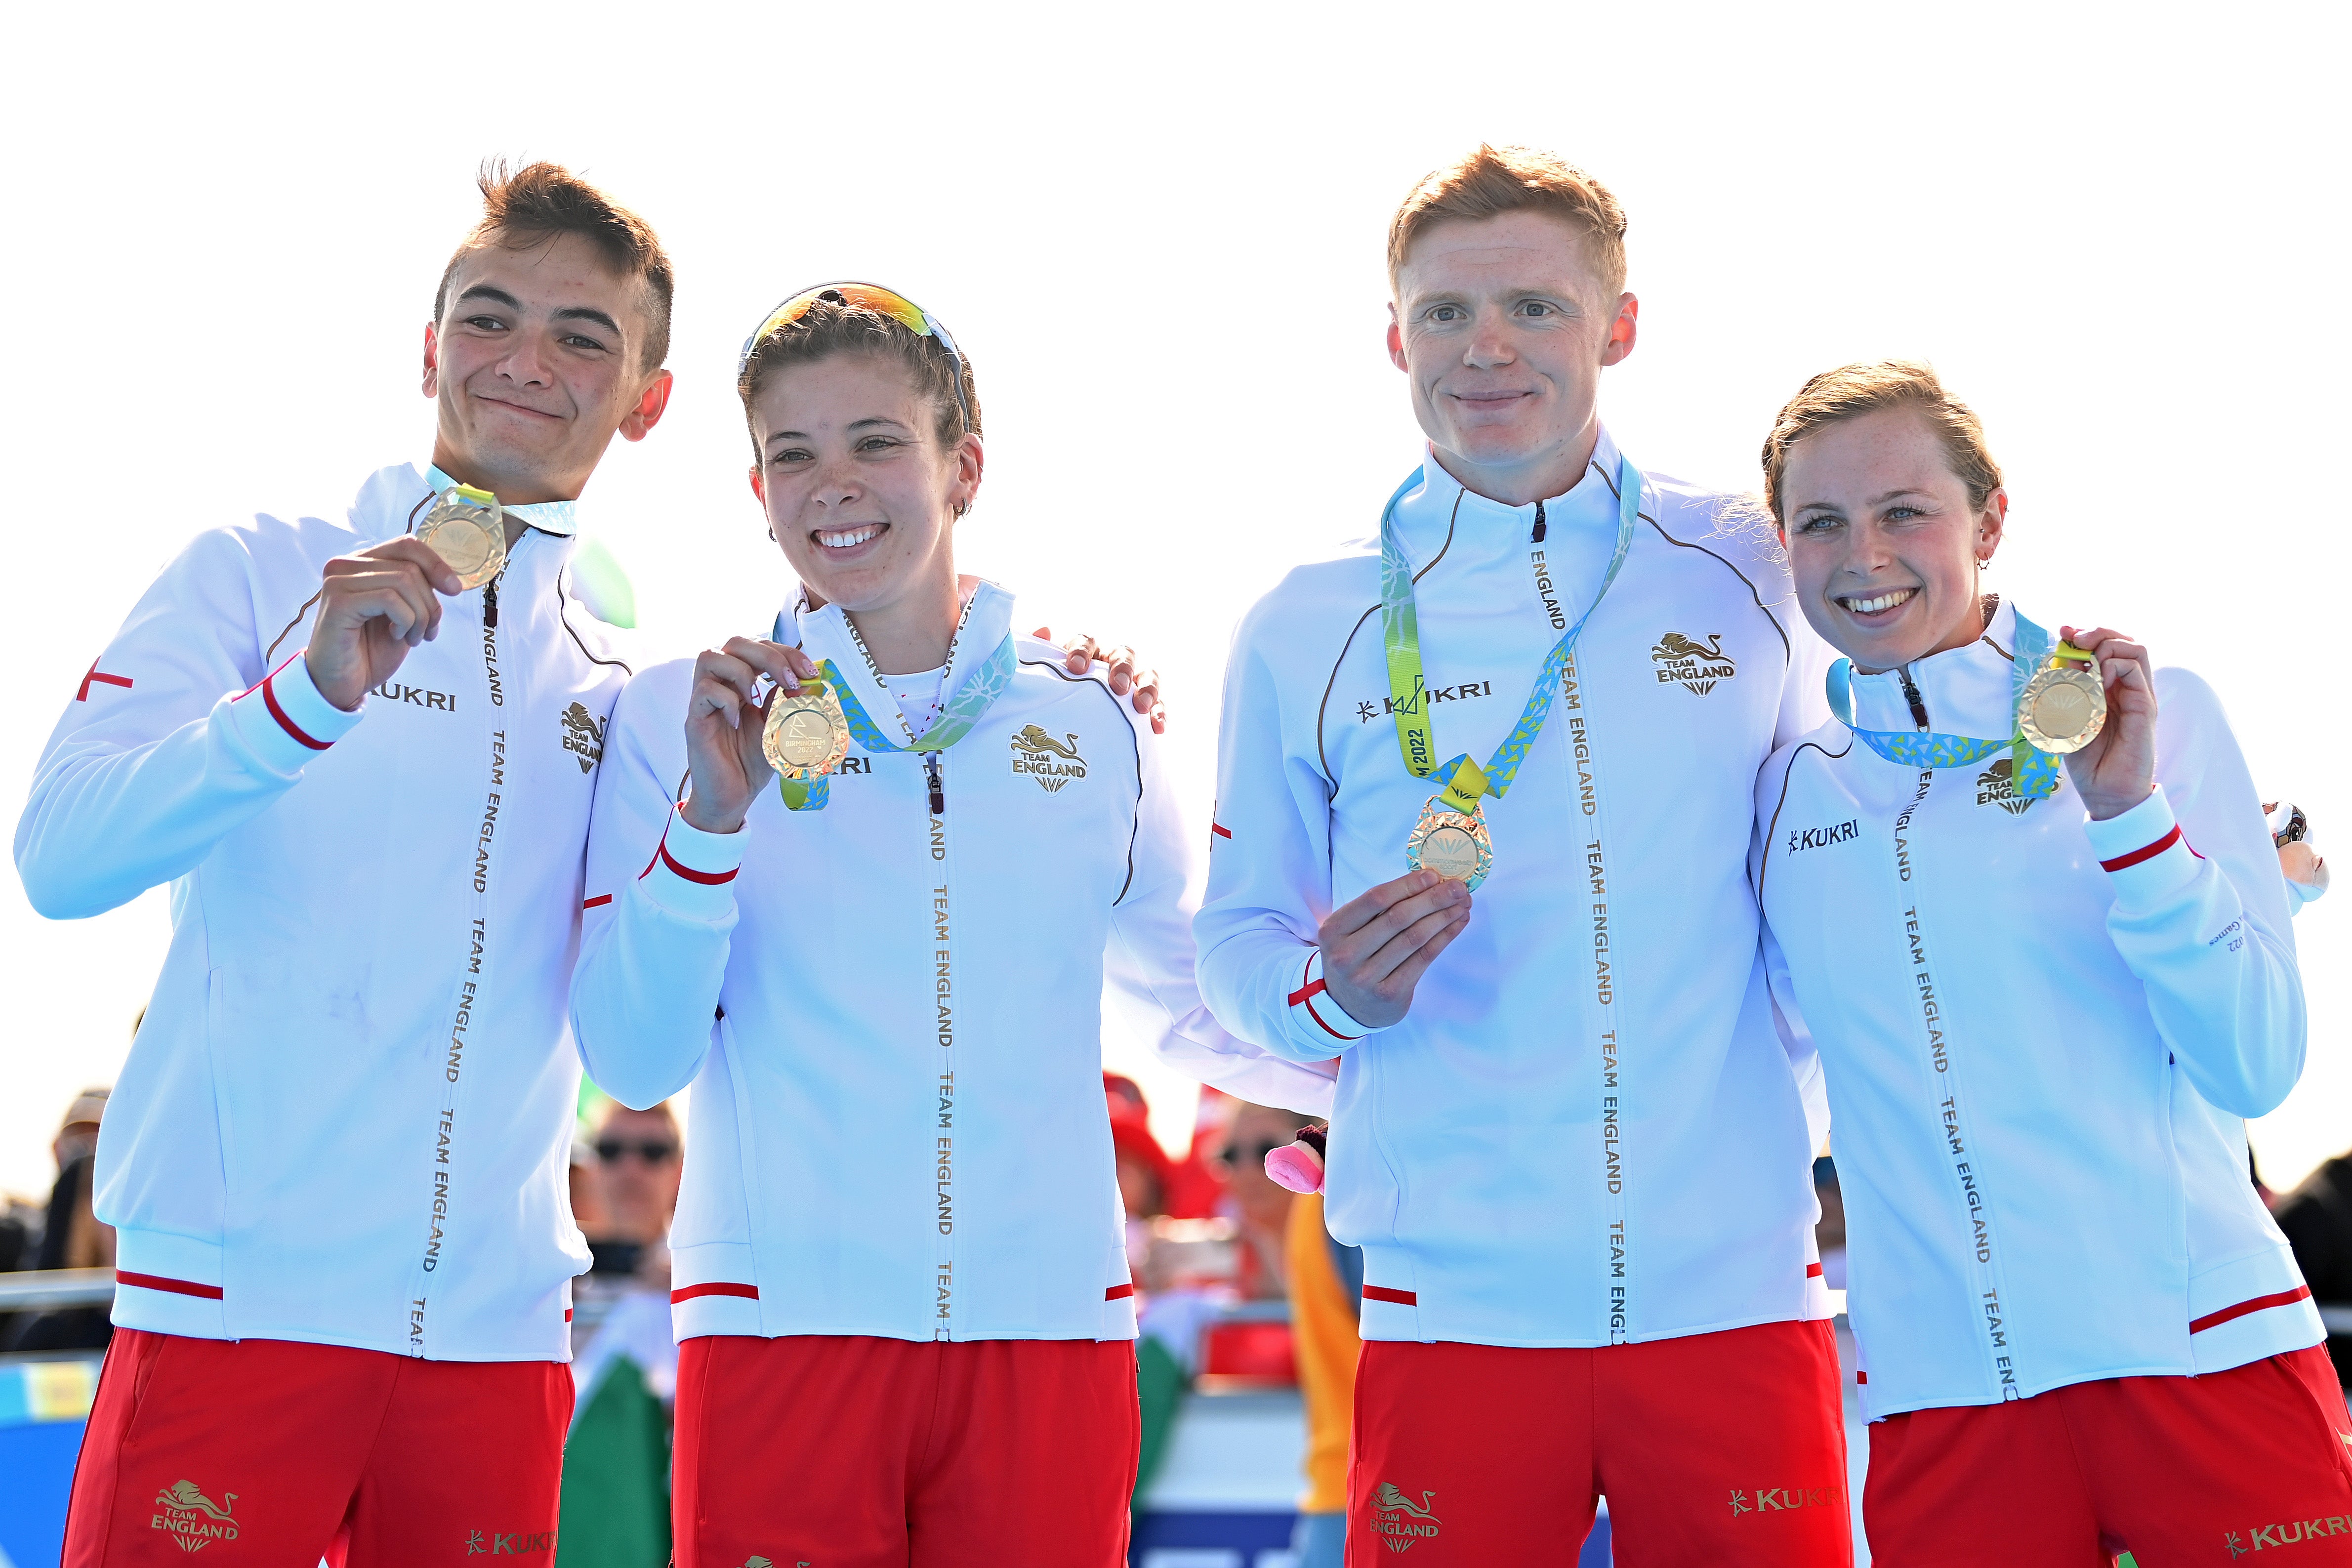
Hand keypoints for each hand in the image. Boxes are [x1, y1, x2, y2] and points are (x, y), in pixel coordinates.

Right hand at [303, 539, 462, 710]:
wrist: (342, 683)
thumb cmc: (369, 650)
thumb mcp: (403, 614)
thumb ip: (417, 590)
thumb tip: (450, 579)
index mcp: (361, 563)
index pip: (406, 545)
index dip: (436, 565)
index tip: (454, 590)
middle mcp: (345, 565)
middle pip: (410, 567)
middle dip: (430, 603)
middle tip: (427, 632)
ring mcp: (338, 581)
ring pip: (404, 581)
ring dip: (420, 615)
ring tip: (412, 637)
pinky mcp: (339, 601)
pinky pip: (390, 599)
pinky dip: (405, 621)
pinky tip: (396, 636)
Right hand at [680, 638, 820, 834]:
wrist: (735, 796)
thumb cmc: (753, 761)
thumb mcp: (781, 726)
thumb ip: (788, 701)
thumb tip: (807, 679)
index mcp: (742, 681)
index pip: (758, 646)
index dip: (786, 652)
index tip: (810, 672)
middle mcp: (721, 684)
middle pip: (734, 642)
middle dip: (768, 654)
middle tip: (791, 680)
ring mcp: (704, 700)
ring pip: (709, 656)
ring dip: (743, 671)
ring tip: (759, 697)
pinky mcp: (695, 720)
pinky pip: (704, 692)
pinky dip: (727, 700)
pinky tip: (738, 720)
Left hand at [1036, 627, 1163, 733]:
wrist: (1061, 736)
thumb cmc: (1051, 700)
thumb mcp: (1038, 680)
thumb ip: (1036, 656)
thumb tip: (1045, 629)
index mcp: (1084, 654)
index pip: (1086, 642)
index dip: (1082, 650)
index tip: (1075, 668)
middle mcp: (1109, 664)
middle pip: (1122, 654)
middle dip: (1121, 668)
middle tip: (1117, 687)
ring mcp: (1130, 684)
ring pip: (1146, 675)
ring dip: (1147, 688)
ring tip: (1141, 707)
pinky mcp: (1142, 707)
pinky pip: (1157, 705)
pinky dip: (1159, 714)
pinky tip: (1157, 728)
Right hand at [1316, 869, 1472, 1028]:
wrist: (1346, 1006)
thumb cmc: (1355, 957)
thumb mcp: (1351, 931)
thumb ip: (1379, 909)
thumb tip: (1428, 881)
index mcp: (1333, 930)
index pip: (1375, 899)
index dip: (1407, 885)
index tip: (1433, 875)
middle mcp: (1346, 954)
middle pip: (1398, 918)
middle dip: (1433, 899)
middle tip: (1457, 887)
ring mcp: (1366, 977)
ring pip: (1414, 937)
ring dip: (1443, 917)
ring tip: (1462, 903)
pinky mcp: (1389, 993)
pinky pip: (1423, 958)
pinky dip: (1444, 938)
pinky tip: (1456, 924)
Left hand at [2058, 624, 2157, 820]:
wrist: (2105, 790)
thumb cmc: (2087, 758)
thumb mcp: (2066, 717)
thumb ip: (2067, 689)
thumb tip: (2066, 658)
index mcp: (2107, 687)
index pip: (2105, 647)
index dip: (2085, 634)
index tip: (2064, 630)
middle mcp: (2126, 687)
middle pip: (2123, 641)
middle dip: (2098, 631)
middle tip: (2074, 637)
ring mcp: (2137, 694)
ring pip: (2135, 648)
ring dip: (2107, 645)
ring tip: (2087, 661)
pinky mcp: (2145, 705)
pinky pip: (2135, 671)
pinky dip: (2113, 666)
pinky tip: (2096, 681)